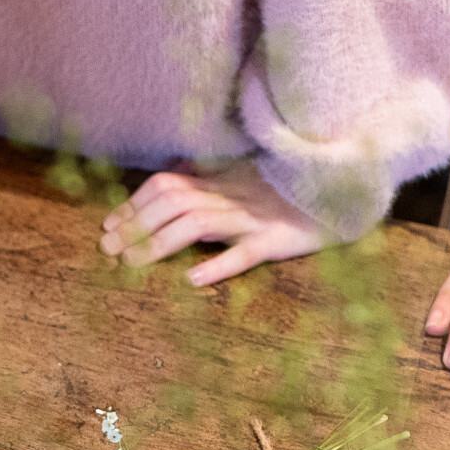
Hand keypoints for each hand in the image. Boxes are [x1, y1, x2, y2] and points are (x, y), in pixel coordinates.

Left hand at [100, 163, 325, 285]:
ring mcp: (253, 218)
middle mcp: (231, 196)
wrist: (343, 193)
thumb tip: (172, 171)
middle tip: (106, 249)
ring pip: (199, 224)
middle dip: (135, 224)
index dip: (134, 203)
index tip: (107, 224)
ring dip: (160, 243)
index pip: (166, 186)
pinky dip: (218, 265)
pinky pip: (245, 253)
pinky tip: (192, 278)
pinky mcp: (277, 241)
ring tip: (132, 264)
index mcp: (220, 182)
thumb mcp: (244, 179)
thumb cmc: (286, 191)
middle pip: (173, 203)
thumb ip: (208, 177)